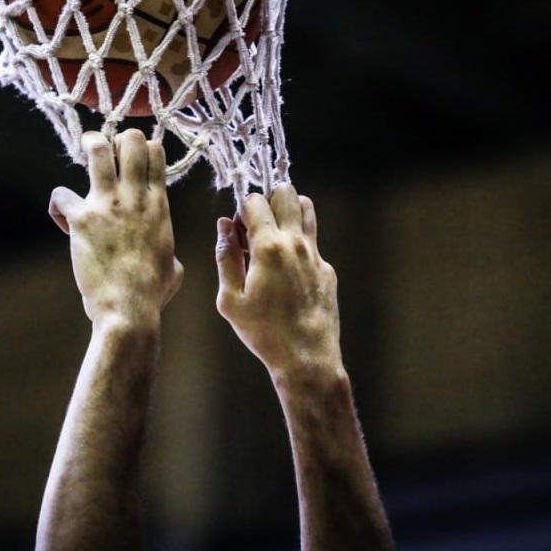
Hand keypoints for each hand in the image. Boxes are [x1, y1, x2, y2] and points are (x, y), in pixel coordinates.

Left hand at [49, 129, 183, 329]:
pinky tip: (62, 220)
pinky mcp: (82, 219)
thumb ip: (171, 253)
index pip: (155, 153)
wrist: (128, 310)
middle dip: (116, 138)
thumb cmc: (152, 294)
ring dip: (89, 146)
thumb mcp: (175, 268)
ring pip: (98, 149)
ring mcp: (109, 205)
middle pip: (131, 140)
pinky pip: (61, 195)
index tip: (130, 161)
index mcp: (159, 205)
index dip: (141, 148)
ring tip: (84, 153)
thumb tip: (172, 261)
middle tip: (106, 151)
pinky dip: (58, 205)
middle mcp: (136, 198)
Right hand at [214, 185, 341, 376]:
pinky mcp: (327, 269)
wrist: (307, 358)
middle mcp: (296, 244)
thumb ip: (225, 256)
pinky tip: (286, 273)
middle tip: (256, 228)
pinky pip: (312, 241)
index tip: (237, 231)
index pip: (255, 200)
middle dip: (267, 201)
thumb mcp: (230, 299)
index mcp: (269, 248)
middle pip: (286, 192)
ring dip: (287, 212)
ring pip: (306, 208)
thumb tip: (223, 225)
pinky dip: (297, 243)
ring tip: (272, 238)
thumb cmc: (263, 332)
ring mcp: (316, 255)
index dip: (241, 210)